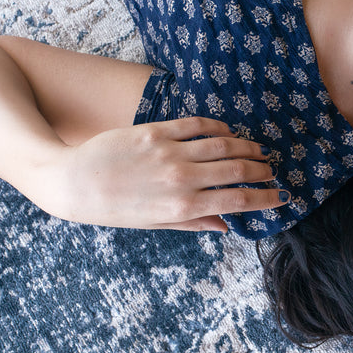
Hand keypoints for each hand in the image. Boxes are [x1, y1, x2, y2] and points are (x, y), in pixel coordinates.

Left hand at [53, 117, 285, 230]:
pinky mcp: (155, 131)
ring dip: (247, 146)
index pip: (238, 200)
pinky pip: (197, 125)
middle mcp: (181, 179)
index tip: (282, 196)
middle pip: (238, 170)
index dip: (266, 198)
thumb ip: (192, 223)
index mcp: (183, 207)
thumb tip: (225, 226)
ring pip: (224, 144)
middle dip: (262, 170)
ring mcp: (169, 152)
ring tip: (259, 150)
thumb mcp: (153, 224)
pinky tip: (228, 132)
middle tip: (273, 170)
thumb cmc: (110, 209)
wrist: (69, 183)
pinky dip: (219, 127)